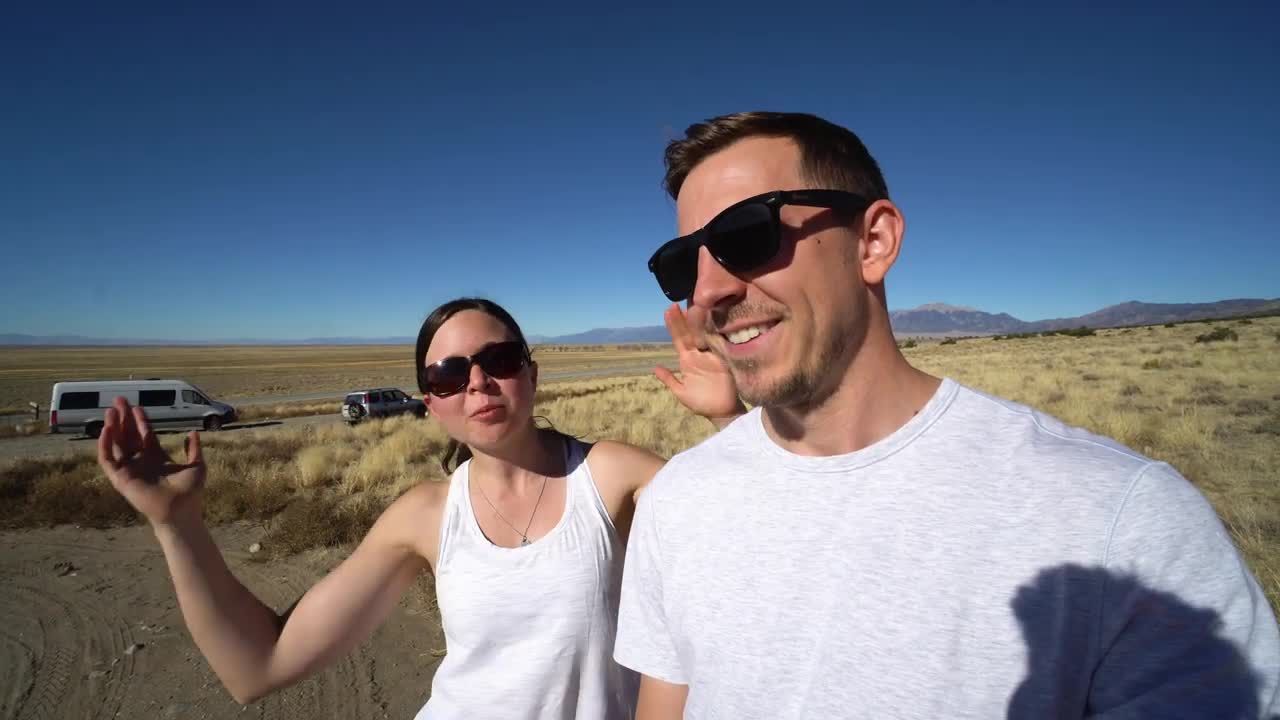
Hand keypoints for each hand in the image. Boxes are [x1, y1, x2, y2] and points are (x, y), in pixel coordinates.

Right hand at [97, 396, 205, 528]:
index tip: (137, 406)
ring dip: (112, 428)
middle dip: (124, 418)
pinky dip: (105, 445)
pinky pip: (107, 460)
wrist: (181, 510)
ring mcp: (130, 469)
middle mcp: (141, 461)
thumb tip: (194, 432)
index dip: (140, 420)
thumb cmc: (190, 491)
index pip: (144, 434)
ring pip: (116, 444)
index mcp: (157, 456)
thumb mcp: (197, 464)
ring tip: (110, 411)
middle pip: (129, 435)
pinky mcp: (120, 479)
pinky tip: (107, 430)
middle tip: (119, 400)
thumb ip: (194, 448)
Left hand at [654, 303, 744, 426]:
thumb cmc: (702, 403)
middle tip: (675, 304)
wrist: (722, 413)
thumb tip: (654, 368)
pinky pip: (719, 343)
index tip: (668, 311)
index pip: (679, 339)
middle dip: (683, 319)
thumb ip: (670, 379)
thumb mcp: (682, 392)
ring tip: (691, 306)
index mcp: (688, 360)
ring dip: (698, 321)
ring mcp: (713, 355)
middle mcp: (700, 354)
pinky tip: (712, 319)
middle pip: (690, 333)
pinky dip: (715, 332)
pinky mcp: (724, 359)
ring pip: (703, 335)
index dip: (674, 325)